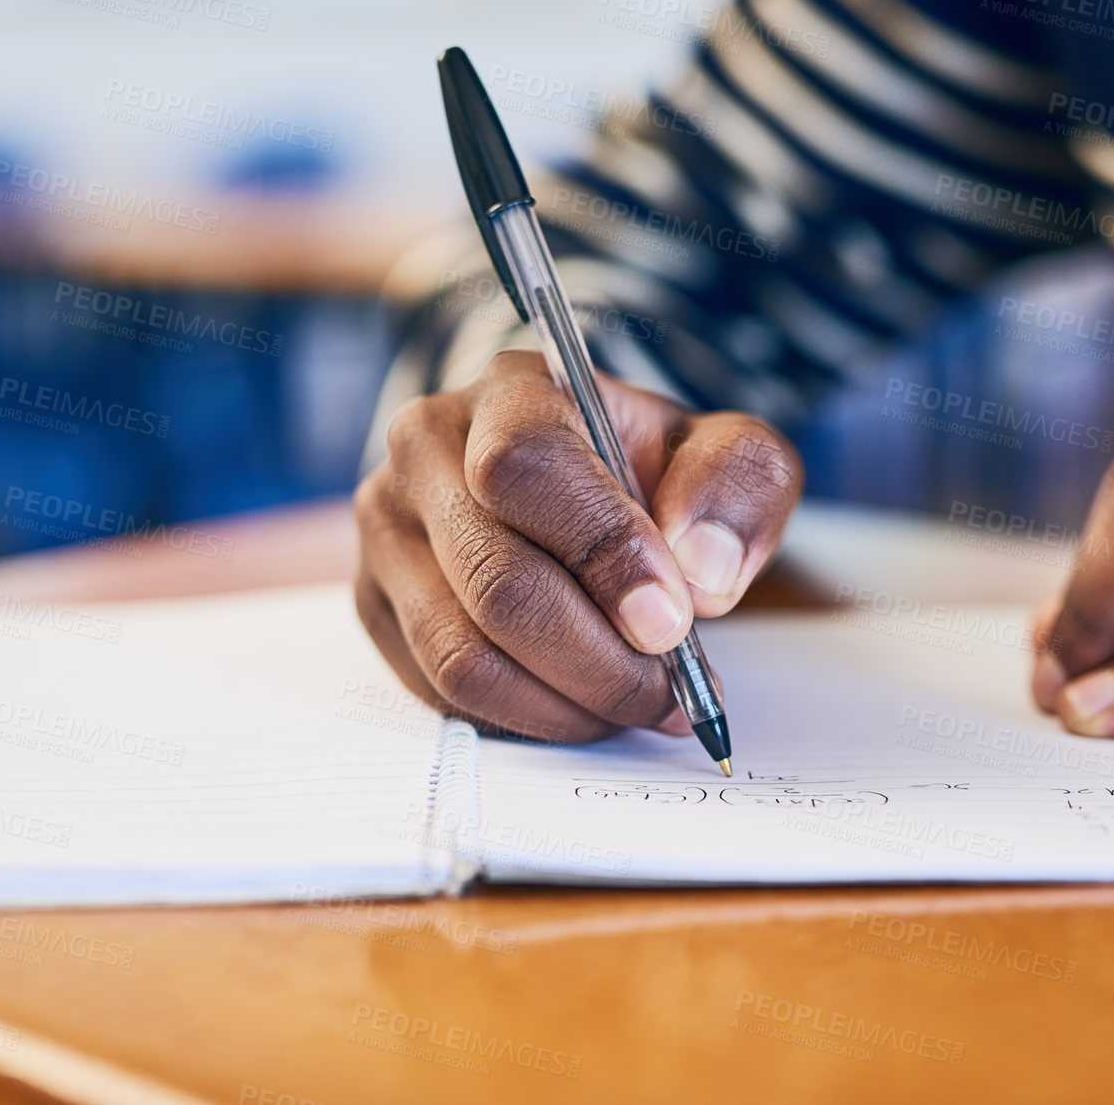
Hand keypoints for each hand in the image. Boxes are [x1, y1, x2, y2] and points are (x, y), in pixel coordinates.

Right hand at [355, 351, 800, 741]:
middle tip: (674, 692)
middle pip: (496, 583)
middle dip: (601, 661)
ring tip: (635, 704)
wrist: (588, 499)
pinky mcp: (375, 605)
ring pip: (462, 655)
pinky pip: (442, 693)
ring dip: (566, 704)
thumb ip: (737, 487)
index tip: (672, 622)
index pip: (525, 468)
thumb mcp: (727, 457)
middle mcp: (424, 452)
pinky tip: (582, 703)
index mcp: (510, 394)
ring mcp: (387, 532)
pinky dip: (527, 718)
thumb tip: (698, 566)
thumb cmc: (654, 477)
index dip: (603, 553)